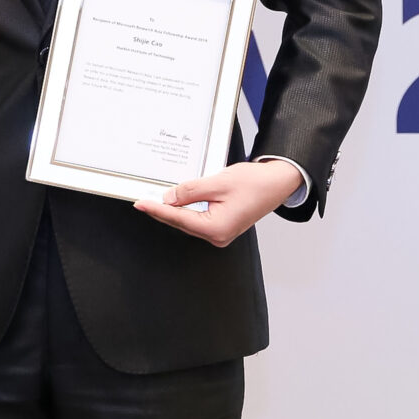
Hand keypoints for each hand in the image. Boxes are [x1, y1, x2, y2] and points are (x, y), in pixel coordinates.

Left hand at [135, 159, 302, 246]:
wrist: (277, 183)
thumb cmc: (255, 183)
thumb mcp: (218, 182)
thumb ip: (190, 192)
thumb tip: (169, 198)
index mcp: (217, 228)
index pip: (178, 218)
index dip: (157, 210)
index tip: (141, 204)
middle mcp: (218, 235)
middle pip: (181, 222)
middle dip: (162, 211)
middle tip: (143, 200)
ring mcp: (221, 233)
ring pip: (188, 221)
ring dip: (174, 210)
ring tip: (156, 199)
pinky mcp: (223, 226)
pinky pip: (197, 219)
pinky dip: (186, 209)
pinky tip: (177, 201)